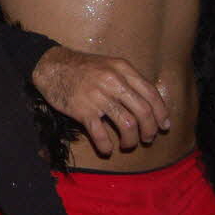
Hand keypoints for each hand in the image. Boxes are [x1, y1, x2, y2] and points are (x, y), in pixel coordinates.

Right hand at [32, 46, 169, 155]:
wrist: (50, 66)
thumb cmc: (81, 67)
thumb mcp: (108, 65)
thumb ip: (127, 79)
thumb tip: (148, 103)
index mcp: (122, 69)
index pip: (151, 94)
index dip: (161, 113)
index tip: (164, 126)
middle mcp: (113, 82)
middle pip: (143, 112)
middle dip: (150, 130)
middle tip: (147, 139)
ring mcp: (98, 96)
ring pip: (127, 125)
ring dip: (131, 140)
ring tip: (128, 144)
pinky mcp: (82, 110)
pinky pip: (100, 134)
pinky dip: (106, 146)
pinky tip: (107, 149)